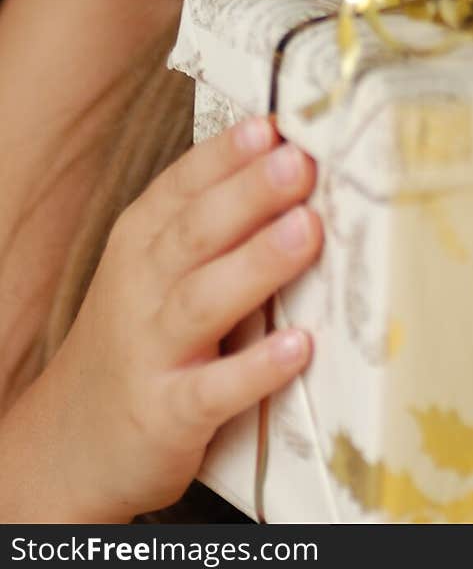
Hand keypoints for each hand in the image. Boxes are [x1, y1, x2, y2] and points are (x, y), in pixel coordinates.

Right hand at [48, 117, 321, 520]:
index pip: (183, 185)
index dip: (227, 154)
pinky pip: (213, 389)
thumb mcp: (155, 270)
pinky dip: (255, 368)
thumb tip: (297, 168)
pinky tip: (298, 346)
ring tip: (307, 230)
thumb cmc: (138, 338)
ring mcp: (151, 351)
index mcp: (142, 241)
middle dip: (250, 193)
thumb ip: (215, 223)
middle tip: (300, 162)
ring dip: (258, 262)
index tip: (273, 124)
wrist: (70, 444)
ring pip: (204, 299)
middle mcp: (141, 287)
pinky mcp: (167, 414)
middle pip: (196, 231)